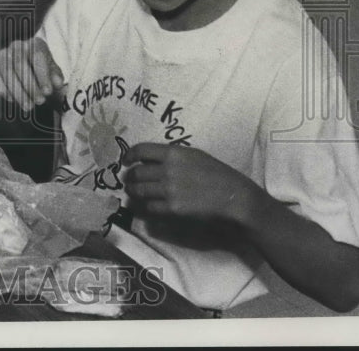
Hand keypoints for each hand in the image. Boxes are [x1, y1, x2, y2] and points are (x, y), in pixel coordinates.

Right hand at [0, 36, 64, 112]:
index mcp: (35, 44)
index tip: (48, 92)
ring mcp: (2, 54)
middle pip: (20, 64)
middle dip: (30, 86)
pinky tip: (12, 100)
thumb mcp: (52, 72)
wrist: (26, 67)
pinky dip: (2, 89)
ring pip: (7, 72)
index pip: (37, 56)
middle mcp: (17, 46)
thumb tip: (58, 83)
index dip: (42, 75)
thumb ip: (56, 76)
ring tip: (28, 106)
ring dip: (18, 91)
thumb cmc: (42, 70)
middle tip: (40, 101)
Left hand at [123, 143, 257, 222]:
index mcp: (173, 153)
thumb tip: (149, 159)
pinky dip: (146, 206)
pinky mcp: (173, 208)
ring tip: (133, 193)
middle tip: (129, 180)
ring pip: (139, 191)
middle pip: (137, 172)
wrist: (233, 197)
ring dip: (133, 192)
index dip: (129, 155)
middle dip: (130, 177)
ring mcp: (169, 190)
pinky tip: (148, 205)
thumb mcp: (194, 155)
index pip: (140, 150)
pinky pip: (150, 207)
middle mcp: (167, 170)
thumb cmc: (217, 173)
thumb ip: (171, 156)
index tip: (125, 161)